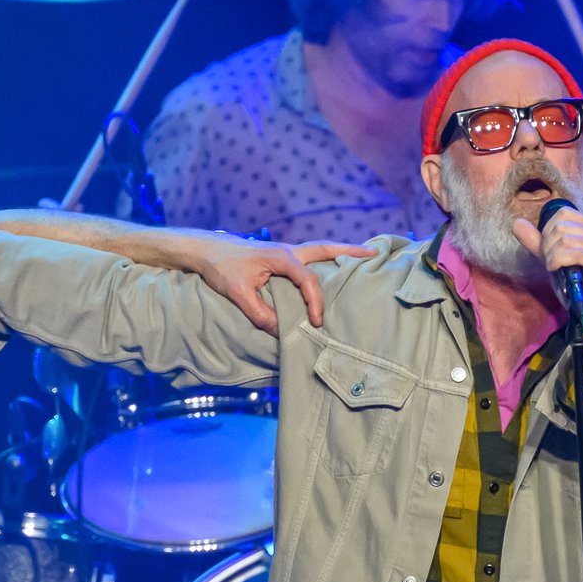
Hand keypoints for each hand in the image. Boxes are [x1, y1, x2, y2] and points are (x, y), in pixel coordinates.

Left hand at [193, 235, 352, 332]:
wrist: (207, 251)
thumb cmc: (222, 269)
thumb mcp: (238, 294)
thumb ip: (259, 313)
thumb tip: (279, 331)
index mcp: (281, 258)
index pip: (308, 281)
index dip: (315, 303)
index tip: (315, 323)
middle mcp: (288, 251)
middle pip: (325, 250)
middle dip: (350, 251)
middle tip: (375, 252)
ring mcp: (285, 252)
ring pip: (319, 251)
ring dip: (340, 253)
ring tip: (363, 255)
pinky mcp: (280, 257)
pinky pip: (309, 257)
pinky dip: (325, 259)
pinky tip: (332, 267)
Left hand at [515, 204, 582, 337]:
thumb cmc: (571, 280)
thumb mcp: (550, 256)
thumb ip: (535, 240)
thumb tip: (516, 223)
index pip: (563, 213)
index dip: (548, 230)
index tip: (548, 249)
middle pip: (561, 227)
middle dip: (548, 245)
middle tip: (551, 261)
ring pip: (565, 240)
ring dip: (551, 255)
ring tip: (554, 267)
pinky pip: (573, 254)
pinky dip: (557, 261)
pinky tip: (555, 269)